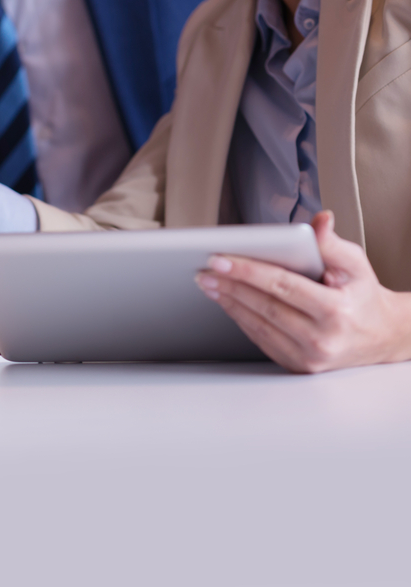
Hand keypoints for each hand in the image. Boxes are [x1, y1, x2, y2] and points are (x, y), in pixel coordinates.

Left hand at [195, 211, 410, 372]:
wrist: (381, 337)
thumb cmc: (363, 296)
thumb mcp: (357, 265)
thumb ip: (333, 243)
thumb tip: (319, 220)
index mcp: (336, 310)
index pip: (282, 285)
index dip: (247, 270)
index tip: (220, 258)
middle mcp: (321, 338)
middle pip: (264, 306)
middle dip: (230, 285)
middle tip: (205, 270)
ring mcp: (308, 356)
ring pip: (257, 325)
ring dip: (229, 302)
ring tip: (210, 283)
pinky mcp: (297, 366)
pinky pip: (260, 339)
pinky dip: (240, 319)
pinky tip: (228, 302)